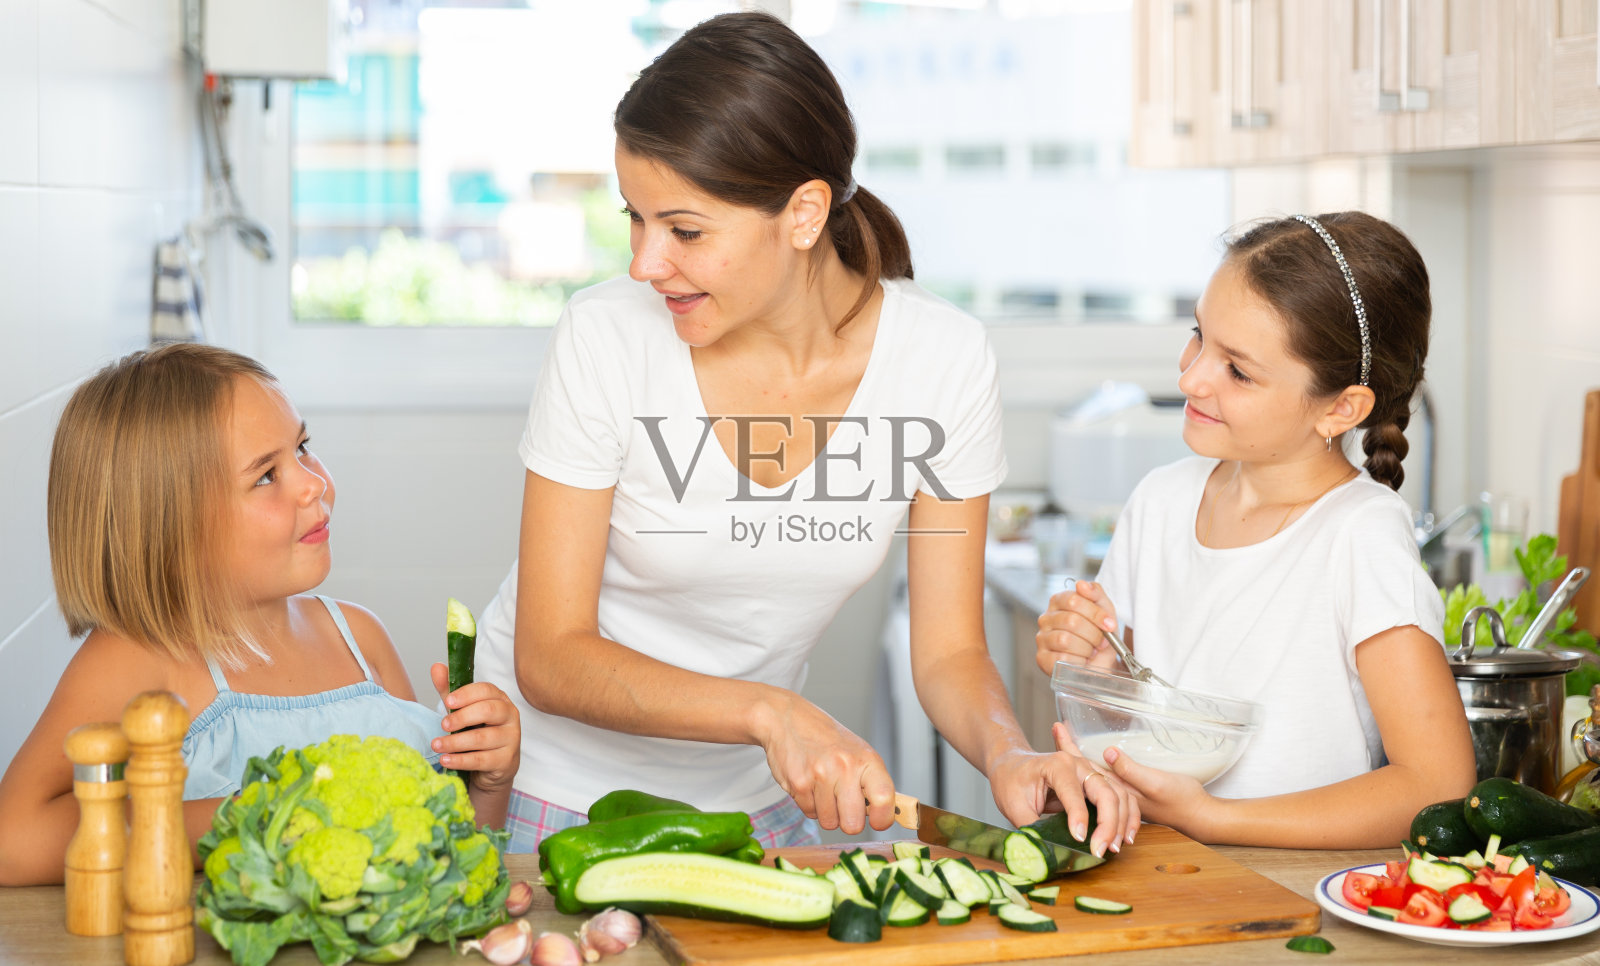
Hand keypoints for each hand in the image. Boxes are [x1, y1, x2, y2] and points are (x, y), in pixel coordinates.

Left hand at [429, 662, 519, 794]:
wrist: (492, 765)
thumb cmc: (478, 731)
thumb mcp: (462, 710)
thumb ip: (449, 690)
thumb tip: (436, 667)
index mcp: (500, 699)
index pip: (486, 690)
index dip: (466, 694)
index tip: (448, 702)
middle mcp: (510, 716)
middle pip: (488, 711)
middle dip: (462, 717)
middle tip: (443, 724)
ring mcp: (511, 738)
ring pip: (483, 738)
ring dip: (455, 742)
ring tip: (437, 745)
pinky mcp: (506, 760)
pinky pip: (482, 759)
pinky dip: (461, 760)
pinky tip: (446, 760)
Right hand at [755, 691, 895, 835]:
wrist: (787, 719)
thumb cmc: (826, 738)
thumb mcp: (858, 752)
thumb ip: (871, 782)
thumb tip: (884, 814)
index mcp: (866, 759)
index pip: (884, 798)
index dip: (882, 818)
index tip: (878, 821)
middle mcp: (845, 767)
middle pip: (854, 824)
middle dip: (848, 821)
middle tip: (844, 805)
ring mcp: (821, 776)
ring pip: (829, 822)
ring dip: (826, 811)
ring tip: (823, 787)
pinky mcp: (799, 784)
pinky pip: (809, 813)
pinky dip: (809, 804)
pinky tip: (809, 783)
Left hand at [988, 732, 1139, 857]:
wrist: (1012, 765)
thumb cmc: (1011, 781)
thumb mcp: (1013, 805)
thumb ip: (1031, 828)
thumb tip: (1046, 851)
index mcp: (1057, 764)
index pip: (1074, 792)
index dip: (1079, 818)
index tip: (1080, 840)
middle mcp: (1079, 764)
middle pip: (1106, 791)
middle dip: (1108, 824)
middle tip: (1101, 850)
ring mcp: (1091, 771)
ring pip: (1119, 794)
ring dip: (1121, 822)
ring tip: (1114, 847)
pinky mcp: (1097, 782)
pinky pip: (1121, 797)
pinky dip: (1128, 816)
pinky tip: (1125, 837)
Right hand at [1036, 580, 1120, 675]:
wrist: (1100, 662)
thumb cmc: (1099, 634)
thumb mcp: (1104, 610)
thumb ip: (1095, 593)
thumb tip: (1081, 584)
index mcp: (1059, 601)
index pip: (1073, 600)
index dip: (1095, 613)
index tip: (1109, 624)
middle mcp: (1046, 618)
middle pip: (1071, 620)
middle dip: (1093, 634)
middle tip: (1102, 642)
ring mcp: (1042, 638)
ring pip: (1065, 640)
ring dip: (1086, 648)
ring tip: (1091, 651)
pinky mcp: (1042, 658)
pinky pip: (1061, 658)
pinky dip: (1079, 662)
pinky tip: (1082, 661)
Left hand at [1064, 722, 1213, 835]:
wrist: (1200, 817)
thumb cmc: (1181, 800)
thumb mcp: (1155, 783)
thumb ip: (1131, 770)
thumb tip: (1107, 752)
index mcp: (1117, 785)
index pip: (1085, 763)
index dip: (1070, 745)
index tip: (1056, 727)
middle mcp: (1116, 789)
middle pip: (1085, 768)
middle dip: (1070, 750)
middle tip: (1056, 728)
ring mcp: (1124, 793)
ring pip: (1095, 775)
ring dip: (1081, 759)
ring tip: (1068, 741)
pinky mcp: (1133, 795)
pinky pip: (1108, 784)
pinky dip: (1099, 771)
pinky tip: (1097, 764)